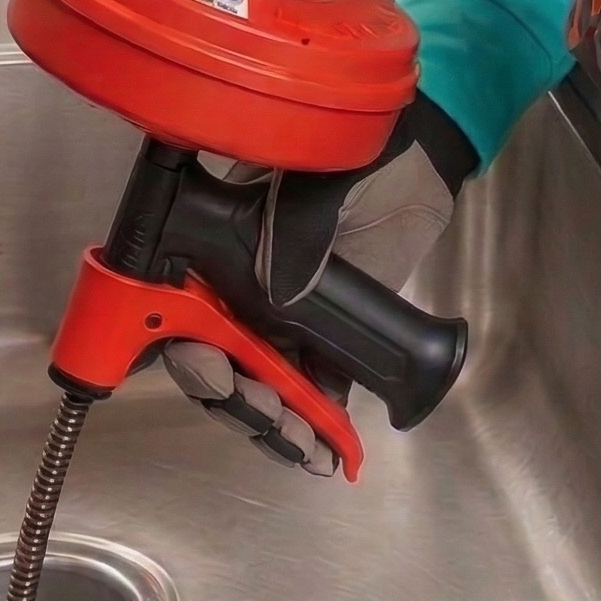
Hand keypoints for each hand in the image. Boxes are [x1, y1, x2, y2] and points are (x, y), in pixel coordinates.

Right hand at [162, 93, 477, 475]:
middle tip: (254, 401)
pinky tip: (328, 453)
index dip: (178, 346)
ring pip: (259, 389)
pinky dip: (317, 430)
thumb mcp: (317, 173)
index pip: (177, 307)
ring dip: (268, 423)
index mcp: (221, 247)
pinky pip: (315, 397)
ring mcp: (287, 323)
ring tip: (295, 438)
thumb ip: (295, 224)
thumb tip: (277, 288)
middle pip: (213, 362)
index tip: (205, 364)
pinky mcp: (333, 344)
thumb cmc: (361, 148)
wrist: (423, 160)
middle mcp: (243, 292)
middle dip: (228, 396)